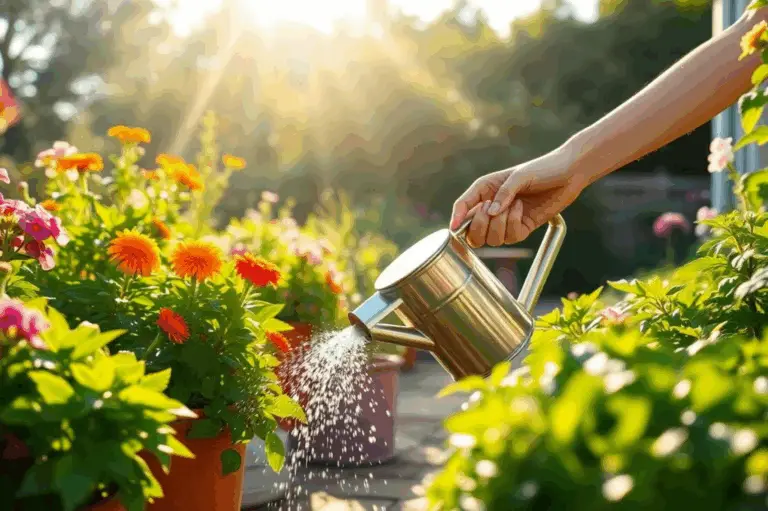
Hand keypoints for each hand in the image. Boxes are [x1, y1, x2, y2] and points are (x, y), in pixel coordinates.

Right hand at [450, 145, 586, 247]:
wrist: (569, 173)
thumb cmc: (543, 167)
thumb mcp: (520, 175)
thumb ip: (504, 193)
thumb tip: (491, 212)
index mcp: (485, 190)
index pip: (463, 207)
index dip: (457, 218)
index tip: (455, 228)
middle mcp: (493, 206)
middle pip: (473, 232)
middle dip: (480, 226)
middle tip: (490, 212)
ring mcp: (507, 220)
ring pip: (492, 239)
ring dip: (501, 225)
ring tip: (514, 205)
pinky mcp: (522, 228)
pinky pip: (511, 238)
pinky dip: (515, 225)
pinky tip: (523, 210)